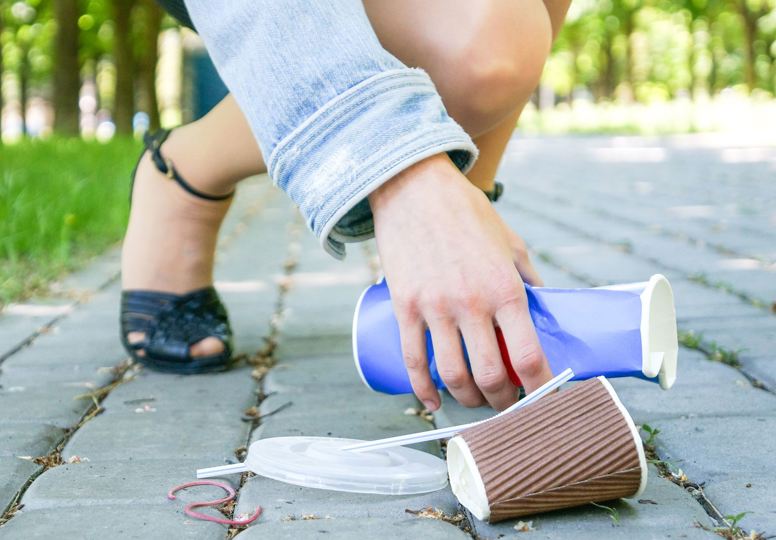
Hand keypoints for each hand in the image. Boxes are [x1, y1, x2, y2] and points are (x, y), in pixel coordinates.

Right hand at [369, 154, 552, 410]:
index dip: (540, 388)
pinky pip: (413, 360)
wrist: (415, 189)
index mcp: (505, 288)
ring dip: (467, 399)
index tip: (544, 398)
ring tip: (474, 401)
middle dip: (503, 401)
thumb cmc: (467, 214)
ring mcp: (434, 307)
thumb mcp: (511, 242)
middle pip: (491, 375)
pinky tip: (432, 403)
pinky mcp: (404, 307)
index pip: (529, 355)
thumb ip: (527, 278)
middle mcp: (472, 303)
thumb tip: (544, 308)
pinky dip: (423, 390)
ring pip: (452, 375)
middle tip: (507, 403)